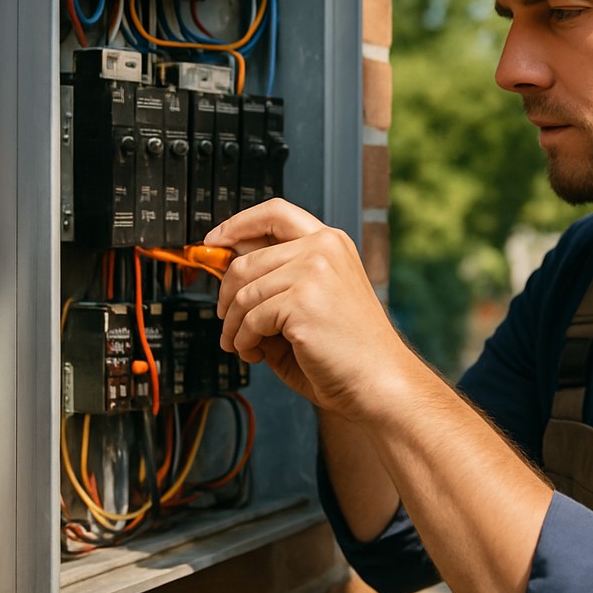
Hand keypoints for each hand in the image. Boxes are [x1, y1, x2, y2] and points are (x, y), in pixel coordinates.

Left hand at [205, 199, 410, 417]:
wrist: (377, 380)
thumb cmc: (347, 350)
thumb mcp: (308, 299)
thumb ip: (274, 281)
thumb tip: (226, 270)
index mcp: (330, 243)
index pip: (275, 213)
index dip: (237, 224)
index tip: (215, 241)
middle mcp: (324, 248)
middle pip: (246, 258)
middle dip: (226, 295)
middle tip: (227, 320)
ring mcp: (314, 270)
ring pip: (243, 290)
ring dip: (233, 325)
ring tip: (245, 344)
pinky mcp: (302, 300)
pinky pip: (250, 318)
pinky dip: (244, 341)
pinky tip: (256, 352)